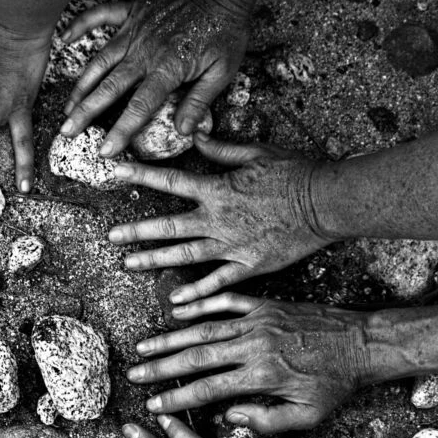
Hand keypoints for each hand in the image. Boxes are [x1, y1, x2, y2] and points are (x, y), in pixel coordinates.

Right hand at [58, 0, 250, 155]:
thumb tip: (184, 132)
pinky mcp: (133, 12)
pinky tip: (63, 38)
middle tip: (66, 132)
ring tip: (67, 107)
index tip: (104, 152)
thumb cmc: (226, 30)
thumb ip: (199, 102)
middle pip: (109, 87)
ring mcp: (135, 31)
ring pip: (100, 61)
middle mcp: (144, 51)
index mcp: (166, 68)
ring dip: (81, 85)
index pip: (138, 107)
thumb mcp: (222, 71)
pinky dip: (81, 24)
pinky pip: (101, 16)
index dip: (119, 131)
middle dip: (85, 112)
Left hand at [109, 137, 334, 304]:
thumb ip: (222, 148)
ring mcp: (231, 245)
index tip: (115, 171)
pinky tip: (176, 300)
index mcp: (217, 190)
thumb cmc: (294, 173)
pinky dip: (196, 293)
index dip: (140, 175)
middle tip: (111, 236)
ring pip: (184, 255)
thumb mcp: (256, 153)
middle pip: (168, 226)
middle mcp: (218, 219)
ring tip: (128, 264)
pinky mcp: (249, 265)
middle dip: (136, 231)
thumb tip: (198, 137)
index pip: (170, 181)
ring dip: (153, 260)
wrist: (326, 202)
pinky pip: (217, 283)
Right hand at [127, 294, 372, 431]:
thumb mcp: (307, 415)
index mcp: (262, 376)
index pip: (208, 389)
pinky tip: (176, 310)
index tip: (152, 405)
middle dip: (162, 367)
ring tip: (144, 346)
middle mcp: (254, 345)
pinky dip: (200, 304)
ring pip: (205, 328)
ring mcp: (258, 321)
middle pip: (197, 356)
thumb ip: (267, 421)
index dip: (177, 398)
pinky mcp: (265, 305)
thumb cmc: (335, 384)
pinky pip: (226, 301)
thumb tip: (229, 418)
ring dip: (171, 337)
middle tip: (134, 373)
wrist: (362, 344)